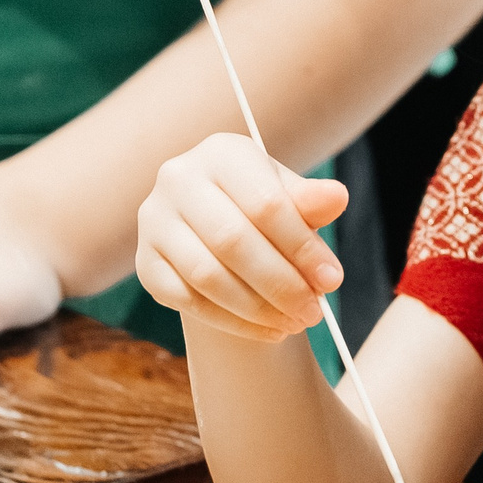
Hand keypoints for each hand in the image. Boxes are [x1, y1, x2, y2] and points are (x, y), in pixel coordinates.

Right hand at [136, 132, 349, 343]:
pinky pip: (187, 300)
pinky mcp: (146, 263)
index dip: (301, 247)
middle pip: (232, 241)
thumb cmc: (262, 209)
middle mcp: (178, 179)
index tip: (331, 280)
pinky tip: (266, 330)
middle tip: (313, 313)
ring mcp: (154, 221)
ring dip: (257, 308)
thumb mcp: (290, 198)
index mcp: (222, 153)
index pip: (264, 203)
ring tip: (294, 323)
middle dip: (280, 283)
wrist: (219, 232)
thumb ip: (311, 202)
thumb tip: (336, 198)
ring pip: (207, 275)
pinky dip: (231, 321)